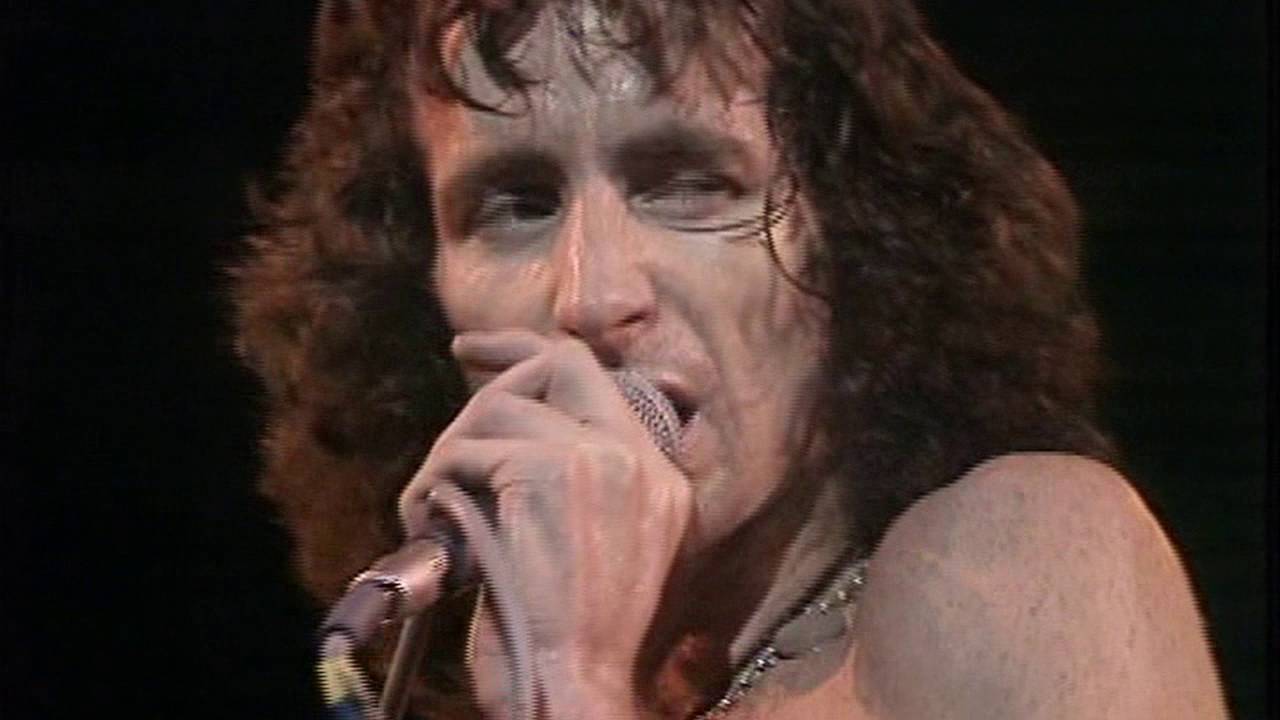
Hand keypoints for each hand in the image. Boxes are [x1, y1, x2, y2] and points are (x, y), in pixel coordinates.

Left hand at [398, 330, 693, 717]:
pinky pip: (470, 450)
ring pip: (501, 406)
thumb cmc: (568, 640)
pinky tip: (428, 520)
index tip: (484, 352)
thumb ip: (573, 486)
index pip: (601, 381)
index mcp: (661, 480)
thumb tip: (504, 430)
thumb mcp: (596, 552)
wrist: (573, 686)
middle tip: (457, 369)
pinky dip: (434, 481)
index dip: (537, 354)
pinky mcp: (549, 474)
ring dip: (450, 451)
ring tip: (432, 504)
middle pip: (562, 364)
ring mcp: (601, 461)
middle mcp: (641, 461)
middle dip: (499, 366)